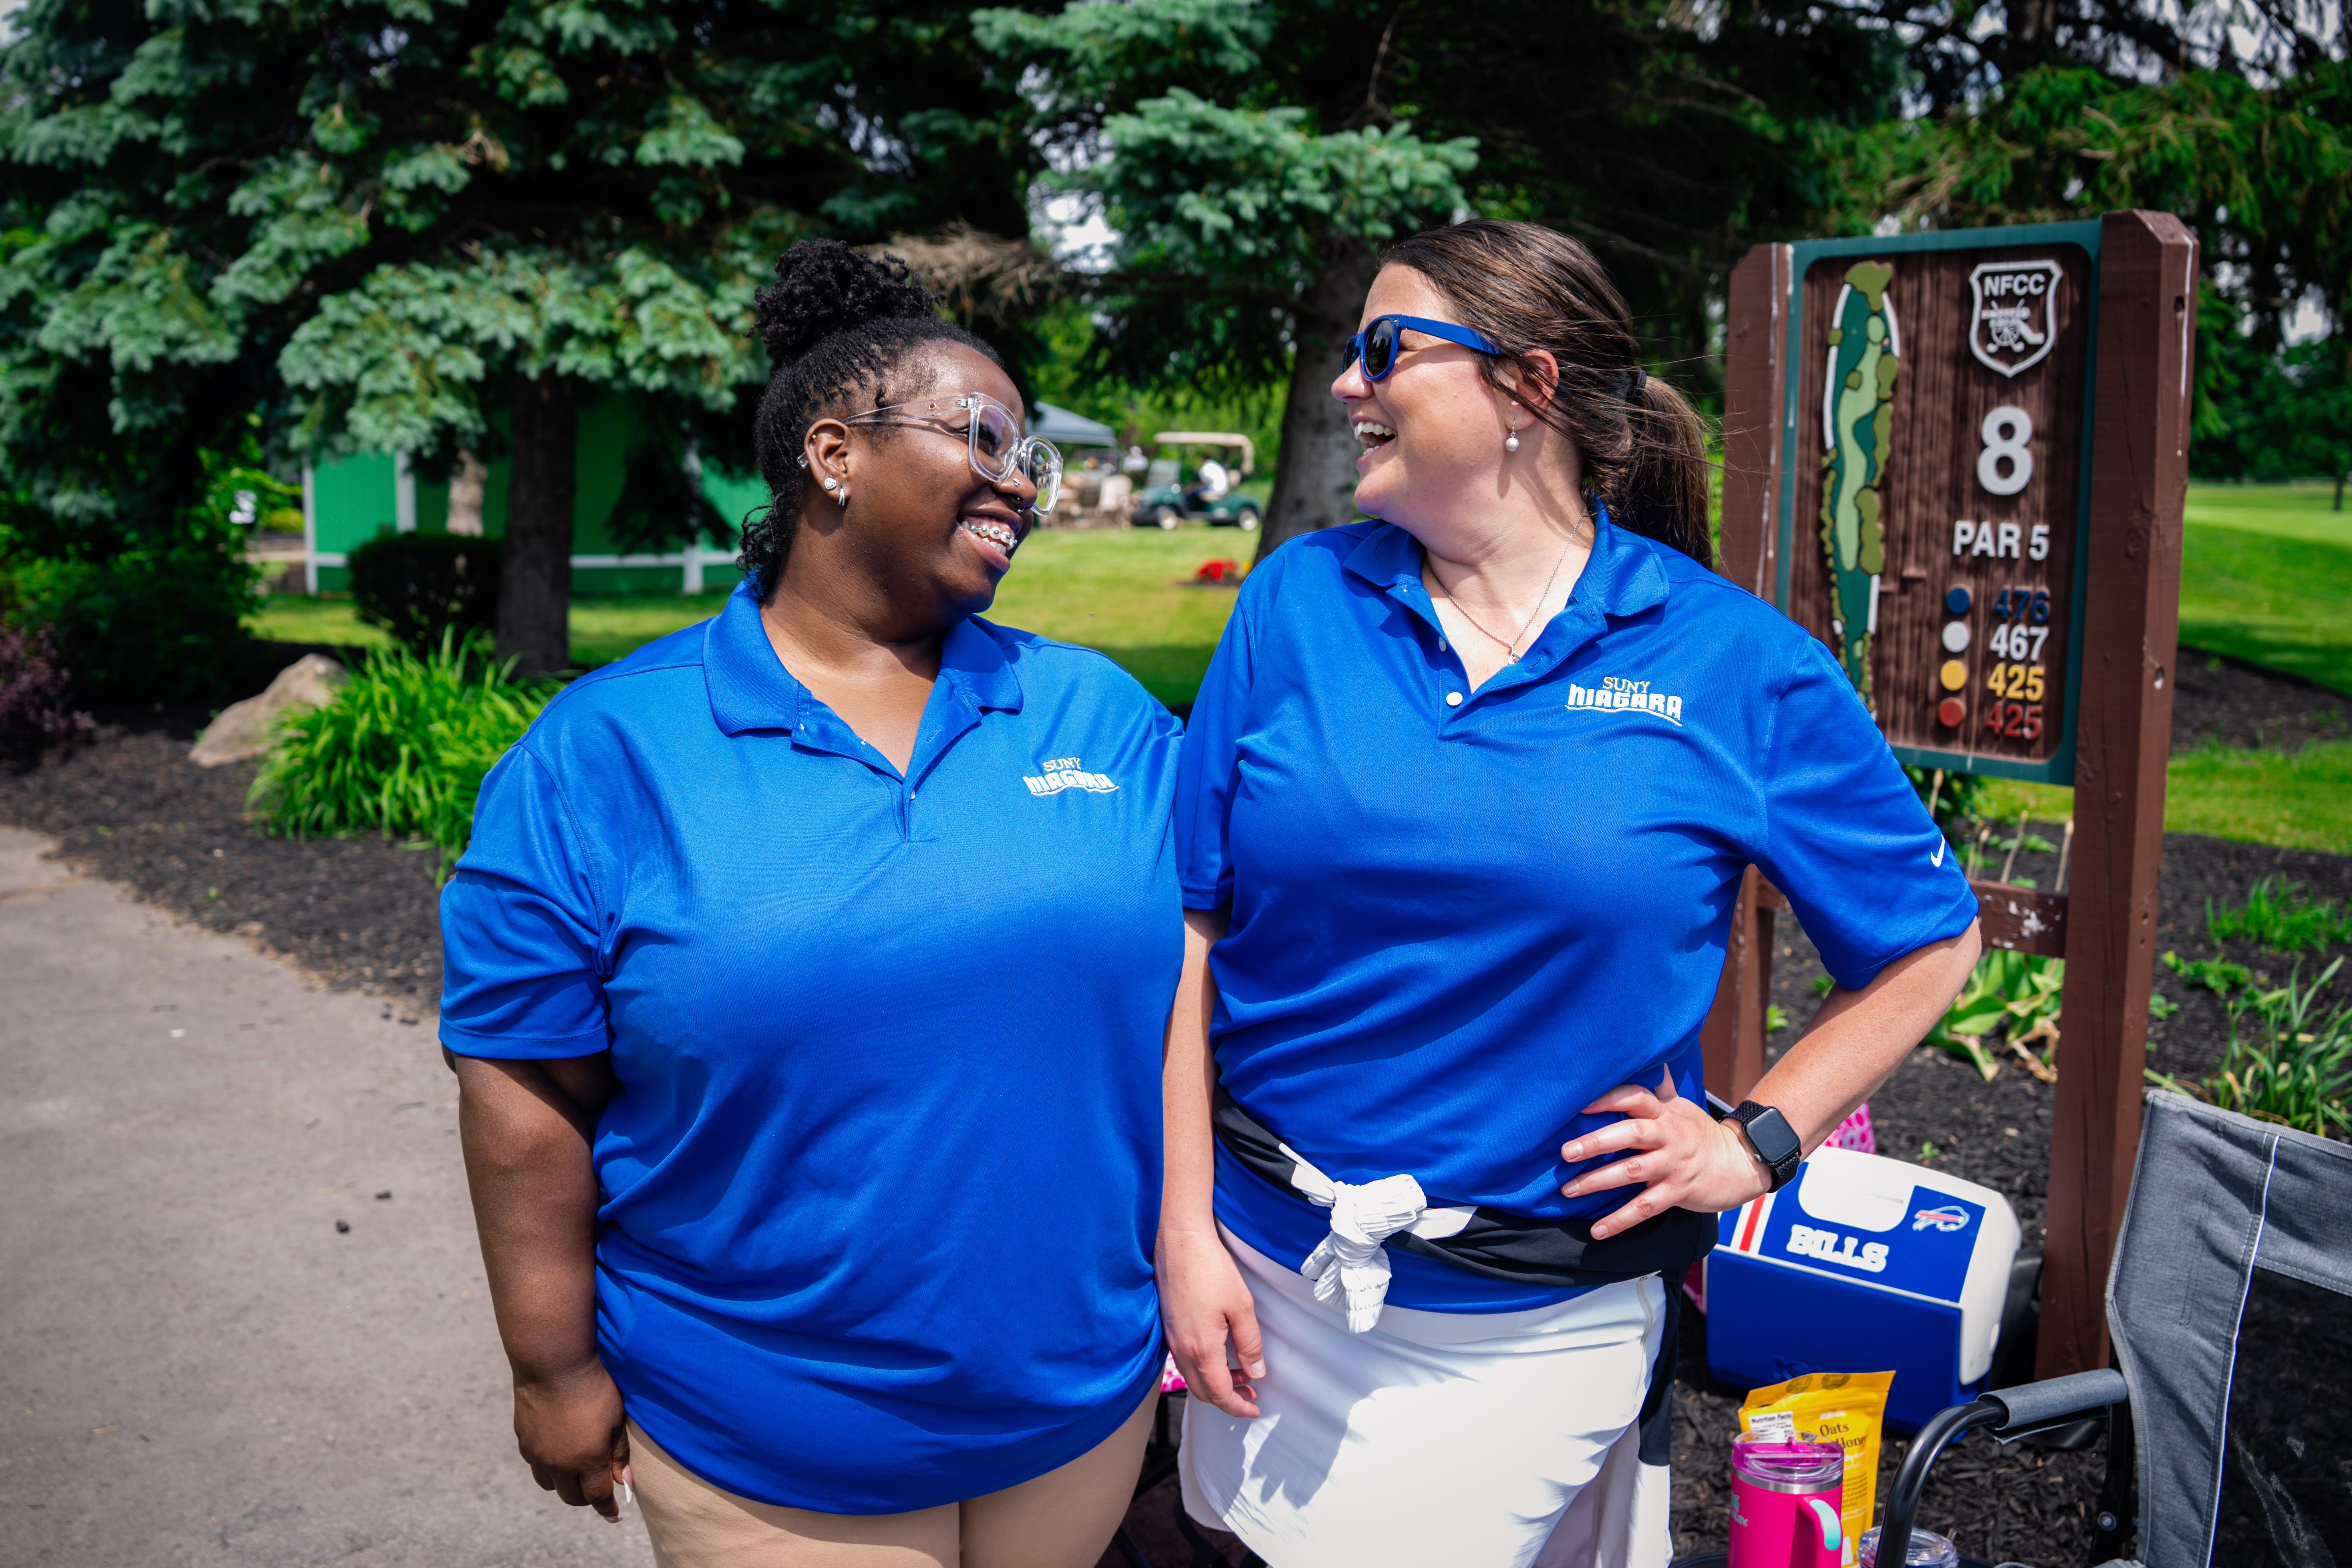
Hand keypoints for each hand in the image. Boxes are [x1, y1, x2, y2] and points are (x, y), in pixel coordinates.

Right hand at [513, 1361, 630, 1521]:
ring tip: (577, 1469)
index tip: (614, 1516)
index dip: (607, 1509)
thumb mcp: (617, 1418)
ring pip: (551, 1485)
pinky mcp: (524, 1441)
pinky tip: (558, 1449)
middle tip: (598, 1487)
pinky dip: (548, 1466)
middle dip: (588, 1497)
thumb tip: (623, 1482)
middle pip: (572, 1497)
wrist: (554, 1363)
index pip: (597, 1497)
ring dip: (565, 1483)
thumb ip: (619, 1453)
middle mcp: (559, 1464)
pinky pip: (536, 1465)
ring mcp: (538, 1454)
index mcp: (587, 1460)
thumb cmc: (594, 1386)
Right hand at [1157, 1225, 1266, 1418]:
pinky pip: (1185, 1361)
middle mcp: (1182, 1349)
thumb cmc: (1210, 1269)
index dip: (1238, 1407)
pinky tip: (1219, 1356)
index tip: (1254, 1410)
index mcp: (1201, 1348)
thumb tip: (1256, 1373)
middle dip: (1228, 1400)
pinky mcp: (1169, 1326)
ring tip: (1241, 1375)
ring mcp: (1172, 1338)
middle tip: (1252, 1395)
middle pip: (1203, 1392)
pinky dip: (1204, 1369)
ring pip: (1193, 1377)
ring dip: (1216, 1384)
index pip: (1220, 1394)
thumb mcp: (1241, 1307)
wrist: (1178, 1240)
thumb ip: (1249, 1344)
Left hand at [1559, 1069, 1771, 1237]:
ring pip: (1632, 1172)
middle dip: (1596, 1142)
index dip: (1609, 1099)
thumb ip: (1659, 1089)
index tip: (1579, 1105)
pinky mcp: (1678, 1192)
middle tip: (1565, 1152)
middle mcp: (1668, 1135)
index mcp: (1665, 1113)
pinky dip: (1620, 1219)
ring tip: (1569, 1191)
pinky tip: (1598, 1230)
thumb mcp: (1681, 1108)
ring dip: (1598, 1181)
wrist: (1741, 1163)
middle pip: (1630, 1133)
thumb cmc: (1700, 1133)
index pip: (1636, 1097)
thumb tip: (1649, 1060)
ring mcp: (1673, 1165)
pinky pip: (1645, 1207)